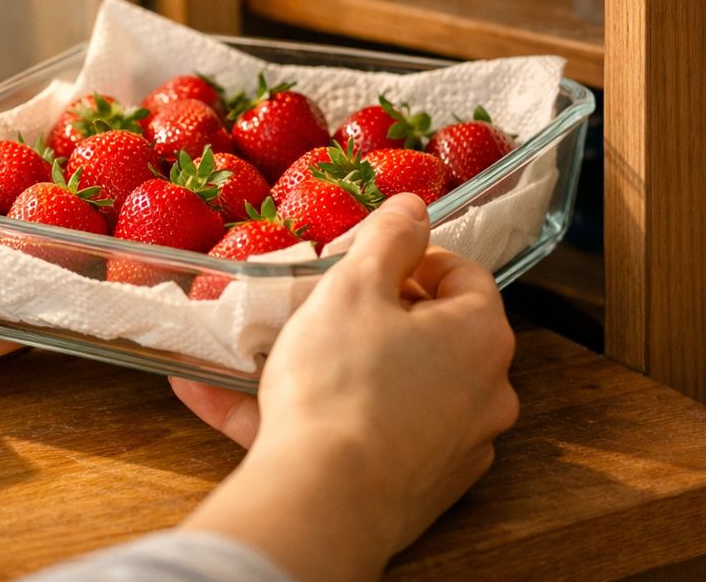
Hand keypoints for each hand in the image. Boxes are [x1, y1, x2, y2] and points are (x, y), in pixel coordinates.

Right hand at [175, 193, 518, 577]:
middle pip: (424, 333)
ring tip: (245, 356)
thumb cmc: (343, 383)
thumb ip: (387, 237)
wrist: (325, 499)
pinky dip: (309, 415)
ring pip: (385, 387)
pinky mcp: (415, 485)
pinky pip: (358, 433)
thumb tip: (413, 207)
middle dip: (363, 315)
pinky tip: (222, 397)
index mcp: (479, 336)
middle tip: (310, 305)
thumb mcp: (354, 287)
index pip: (460, 274)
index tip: (359, 260)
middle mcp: (483, 393)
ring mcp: (453, 445)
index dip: (407, 257)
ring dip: (323, 366)